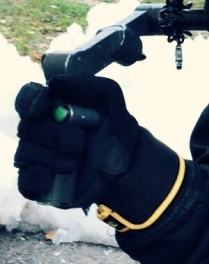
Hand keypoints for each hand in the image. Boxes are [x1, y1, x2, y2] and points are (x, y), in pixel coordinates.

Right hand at [14, 74, 141, 207]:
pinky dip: (35, 180)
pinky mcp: (39, 181)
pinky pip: (26, 181)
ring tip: (76, 161)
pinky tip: (50, 179)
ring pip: (26, 153)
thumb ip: (89, 84)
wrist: (127, 164)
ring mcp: (37, 155)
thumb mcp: (111, 99)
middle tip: (79, 141)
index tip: (40, 107)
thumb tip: (55, 83)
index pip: (29, 98)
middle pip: (28, 127)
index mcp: (52, 106)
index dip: (30, 101)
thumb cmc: (115, 127)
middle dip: (53, 135)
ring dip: (54, 158)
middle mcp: (39, 129)